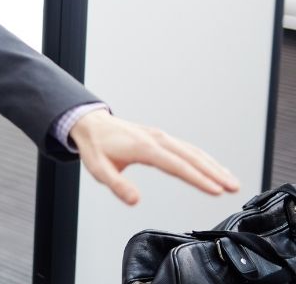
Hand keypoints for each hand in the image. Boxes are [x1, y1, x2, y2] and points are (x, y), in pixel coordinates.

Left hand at [69, 110, 239, 205]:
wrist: (90, 124)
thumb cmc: (95, 147)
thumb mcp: (99, 169)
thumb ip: (117, 186)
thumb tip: (135, 200)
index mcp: (144, 148)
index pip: (177, 165)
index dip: (198, 179)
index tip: (216, 190)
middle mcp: (157, 139)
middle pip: (192, 157)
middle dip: (214, 173)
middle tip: (234, 187)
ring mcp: (160, 137)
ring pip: (193, 151)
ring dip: (213, 166)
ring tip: (232, 181)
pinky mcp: (161, 138)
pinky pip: (187, 148)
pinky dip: (204, 158)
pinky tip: (213, 168)